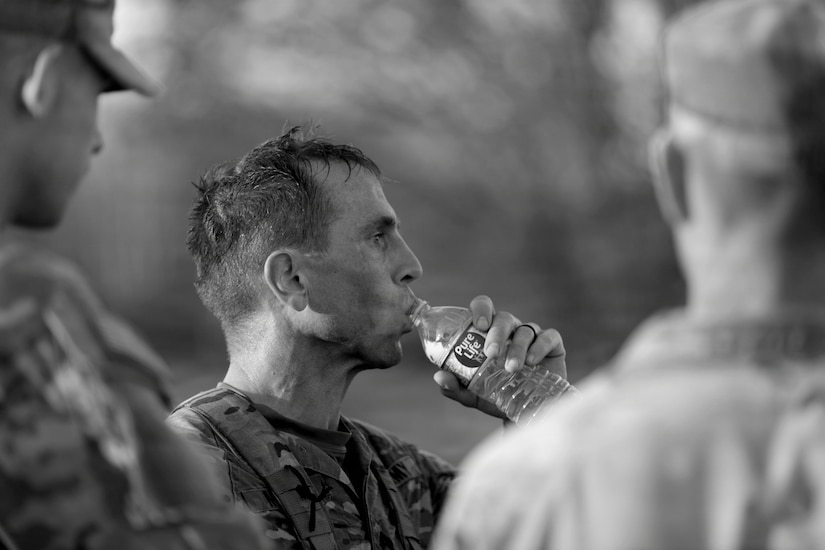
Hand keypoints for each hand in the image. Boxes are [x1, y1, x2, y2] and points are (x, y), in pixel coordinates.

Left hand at [433, 295, 566, 419]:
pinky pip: (549, 337)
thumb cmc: (497, 397)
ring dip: (517, 348)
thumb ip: (455, 386)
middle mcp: (511, 330)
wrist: (525, 415)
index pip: (484, 308)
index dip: (481, 310)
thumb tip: (439, 376)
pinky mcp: (553, 346)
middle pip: (504, 318)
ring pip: (525, 330)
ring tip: (511, 369)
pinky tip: (532, 362)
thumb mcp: (473, 394)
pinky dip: (540, 347)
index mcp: (489, 333)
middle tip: (490, 353)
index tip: (477, 325)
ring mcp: (532, 336)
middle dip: (497, 333)